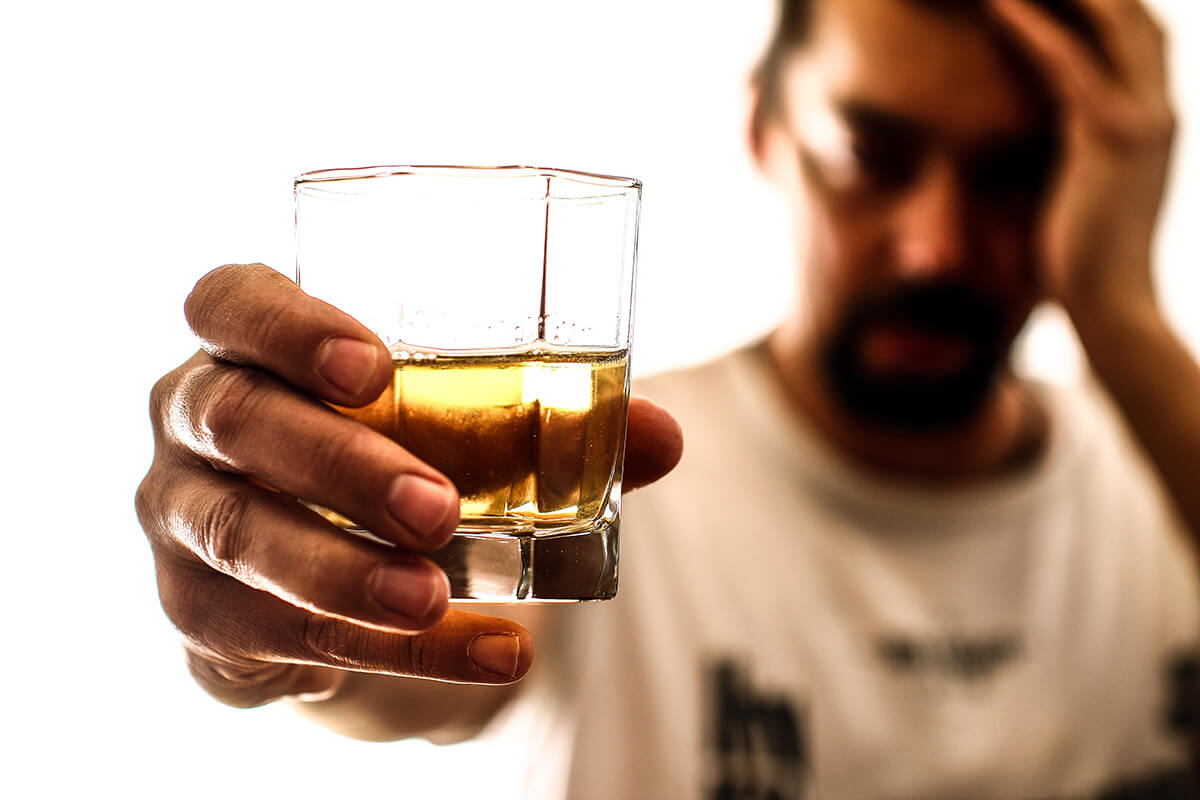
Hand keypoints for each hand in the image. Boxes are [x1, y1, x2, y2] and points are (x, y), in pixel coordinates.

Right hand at [136, 263, 682, 707]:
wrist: (335, 566)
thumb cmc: (397, 455)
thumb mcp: (460, 428)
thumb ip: (554, 423)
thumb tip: (662, 434)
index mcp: (251, 345)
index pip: (230, 303)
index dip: (288, 327)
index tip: (374, 371)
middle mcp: (195, 417)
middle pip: (237, 420)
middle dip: (340, 466)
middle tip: (437, 509)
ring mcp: (181, 515)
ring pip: (241, 537)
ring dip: (345, 573)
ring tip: (438, 598)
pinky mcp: (200, 608)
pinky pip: (274, 633)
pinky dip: (385, 653)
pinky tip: (477, 658)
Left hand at [989, 0, 1173, 317]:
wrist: (1110, 311)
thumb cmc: (1083, 258)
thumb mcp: (1079, 185)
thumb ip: (1069, 143)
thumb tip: (1035, 129)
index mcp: (1151, 110)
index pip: (1128, 25)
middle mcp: (1158, 101)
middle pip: (1126, 5)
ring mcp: (1143, 115)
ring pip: (1105, 16)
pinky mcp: (1112, 138)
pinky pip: (1065, 63)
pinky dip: (1030, 26)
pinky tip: (993, 1)